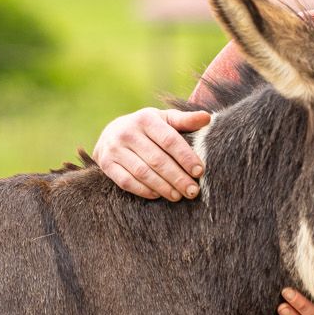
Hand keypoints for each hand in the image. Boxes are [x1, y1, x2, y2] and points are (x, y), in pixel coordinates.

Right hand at [93, 107, 209, 199]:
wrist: (111, 133)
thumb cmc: (147, 128)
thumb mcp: (164, 120)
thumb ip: (184, 121)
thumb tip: (207, 118)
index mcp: (146, 119)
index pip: (169, 140)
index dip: (185, 157)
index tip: (199, 171)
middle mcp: (127, 132)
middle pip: (157, 159)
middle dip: (178, 177)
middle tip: (193, 191)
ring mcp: (114, 148)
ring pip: (142, 172)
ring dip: (163, 187)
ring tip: (178, 196)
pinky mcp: (106, 164)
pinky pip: (126, 182)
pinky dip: (144, 190)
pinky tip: (158, 195)